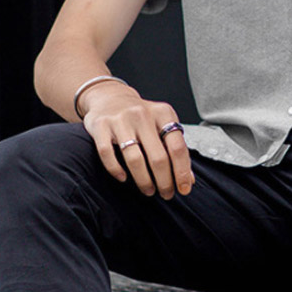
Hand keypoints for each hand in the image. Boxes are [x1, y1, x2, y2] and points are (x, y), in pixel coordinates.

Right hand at [80, 82, 194, 198]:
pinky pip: (108, 154)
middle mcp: (143, 114)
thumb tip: (190, 179)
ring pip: (135, 159)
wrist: (111, 97)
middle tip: (166, 194)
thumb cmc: (142, 117)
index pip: (178, 147)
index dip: (182, 172)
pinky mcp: (101, 126)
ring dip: (144, 180)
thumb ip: (175, 148)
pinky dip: (116, 170)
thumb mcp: (162, 124)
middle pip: (158, 157)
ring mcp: (121, 120)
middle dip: (164, 181)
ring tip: (149, 190)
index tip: (184, 189)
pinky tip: (124, 178)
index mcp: (163, 113)